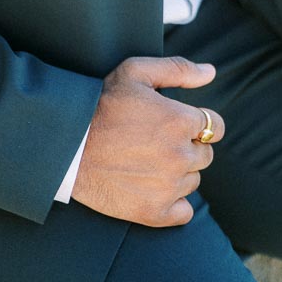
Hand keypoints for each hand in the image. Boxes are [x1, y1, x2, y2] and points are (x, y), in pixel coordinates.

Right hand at [71, 55, 222, 227]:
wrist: (67, 145)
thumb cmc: (101, 104)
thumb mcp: (135, 72)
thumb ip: (178, 69)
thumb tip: (211, 72)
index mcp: (180, 120)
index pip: (215, 126)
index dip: (198, 123)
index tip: (176, 123)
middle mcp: (180, 155)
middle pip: (205, 154)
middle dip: (187, 146)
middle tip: (155, 141)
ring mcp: (169, 186)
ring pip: (193, 181)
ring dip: (178, 172)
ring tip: (146, 161)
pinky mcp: (155, 212)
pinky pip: (184, 212)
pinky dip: (173, 202)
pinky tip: (152, 187)